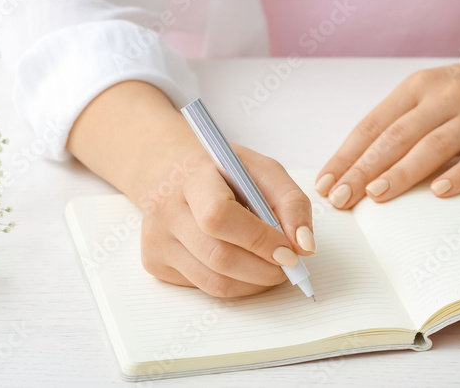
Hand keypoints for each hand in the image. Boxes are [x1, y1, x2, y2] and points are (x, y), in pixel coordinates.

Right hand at [68, 81, 315, 297]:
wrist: (170, 172)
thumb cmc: (222, 172)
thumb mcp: (262, 170)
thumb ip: (291, 202)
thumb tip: (305, 247)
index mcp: (192, 177)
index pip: (219, 216)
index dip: (259, 239)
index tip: (291, 251)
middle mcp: (166, 210)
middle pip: (219, 256)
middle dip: (264, 269)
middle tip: (289, 266)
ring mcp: (156, 240)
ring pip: (213, 282)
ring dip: (254, 283)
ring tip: (272, 268)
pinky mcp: (155, 263)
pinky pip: (203, 288)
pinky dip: (235, 284)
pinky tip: (242, 264)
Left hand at [313, 9, 459, 207]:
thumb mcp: (435, 91)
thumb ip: (403, 121)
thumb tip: (360, 164)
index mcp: (420, 87)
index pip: (374, 124)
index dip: (347, 155)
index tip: (325, 182)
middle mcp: (447, 98)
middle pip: (397, 136)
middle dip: (364, 169)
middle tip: (341, 197)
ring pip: (434, 146)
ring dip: (403, 172)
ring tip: (376, 195)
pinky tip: (440, 193)